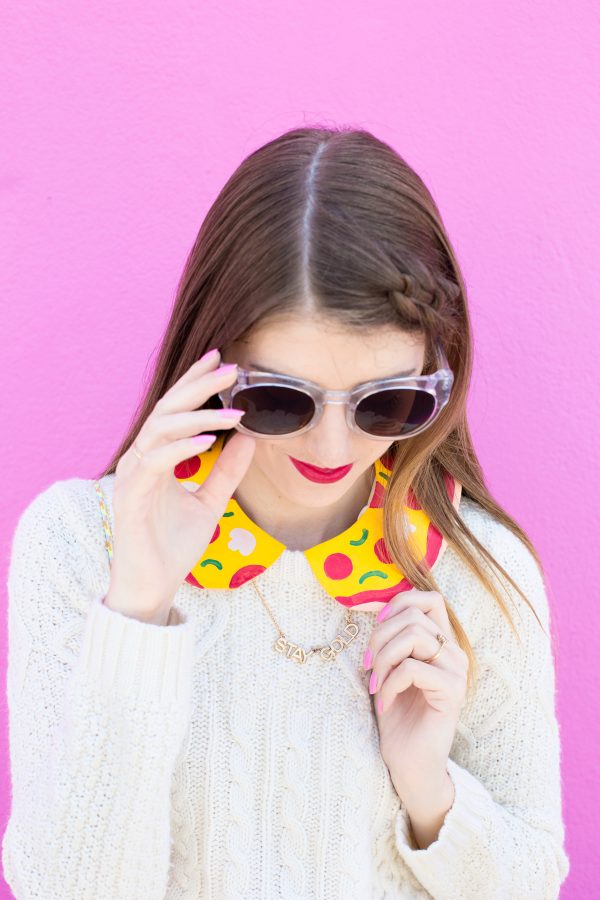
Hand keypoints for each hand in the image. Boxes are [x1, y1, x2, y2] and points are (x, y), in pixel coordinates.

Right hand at [105, 348, 255, 624]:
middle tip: (231, 367)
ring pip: (159, 430)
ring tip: (232, 410)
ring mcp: (133, 477)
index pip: (175, 410)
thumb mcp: (210, 503)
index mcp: (156, 458)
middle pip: (167, 409)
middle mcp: (140, 460)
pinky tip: (209, 439)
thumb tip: (250, 437)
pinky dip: (181, 447)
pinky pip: (155, 462)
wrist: (152, 588)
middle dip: (199, 385)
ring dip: (197, 415)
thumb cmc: (173, 546)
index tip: (222, 359)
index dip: (196, 383)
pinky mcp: (131, 497)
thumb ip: (227, 471)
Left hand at [364, 589, 467, 796]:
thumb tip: (375, 607)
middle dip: (380, 636)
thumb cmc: (398, 714)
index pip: (429, 598)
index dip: (398, 603)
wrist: (409, 762)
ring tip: (376, 684)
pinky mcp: (452, 691)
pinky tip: (385, 703)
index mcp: (442, 642)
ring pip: (414, 636)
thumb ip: (391, 638)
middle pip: (414, 615)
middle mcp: (454, 652)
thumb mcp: (389, 667)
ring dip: (384, 658)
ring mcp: (457, 671)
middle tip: (368, 666)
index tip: (375, 627)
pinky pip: (412, 668)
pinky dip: (390, 684)